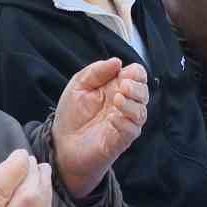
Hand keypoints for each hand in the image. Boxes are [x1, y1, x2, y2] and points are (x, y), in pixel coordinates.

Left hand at [52, 58, 148, 198]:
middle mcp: (124, 104)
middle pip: (144, 91)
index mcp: (116, 88)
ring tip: (117, 99)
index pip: (138, 75)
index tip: (123, 73)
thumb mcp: (78, 85)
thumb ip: (96, 71)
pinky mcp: (121, 140)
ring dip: (132, 103)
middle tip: (123, 86)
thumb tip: (117, 61)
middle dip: (137, 87)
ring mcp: (124, 122)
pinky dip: (125, 121)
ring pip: (141, 111)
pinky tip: (112, 118)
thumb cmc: (72, 115)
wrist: (62, 144)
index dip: (136, 72)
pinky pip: (132, 129)